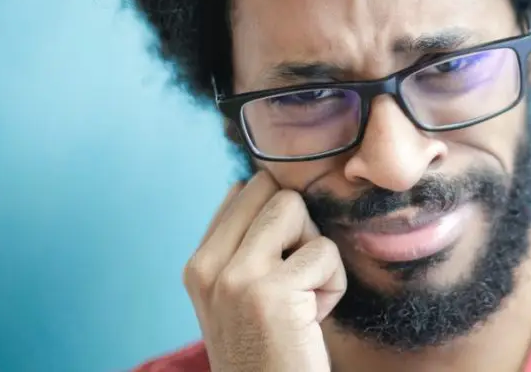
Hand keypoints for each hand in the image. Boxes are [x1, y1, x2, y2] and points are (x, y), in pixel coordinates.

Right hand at [183, 172, 347, 371]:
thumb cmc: (272, 350)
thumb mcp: (242, 296)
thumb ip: (245, 244)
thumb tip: (263, 181)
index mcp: (198, 265)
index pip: (242, 190)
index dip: (279, 218)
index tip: (283, 266)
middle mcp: (207, 267)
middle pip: (271, 191)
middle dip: (299, 230)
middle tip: (294, 284)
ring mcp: (234, 277)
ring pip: (295, 208)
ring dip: (316, 255)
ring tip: (301, 301)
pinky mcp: (269, 290)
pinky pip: (325, 252)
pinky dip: (333, 286)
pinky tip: (311, 320)